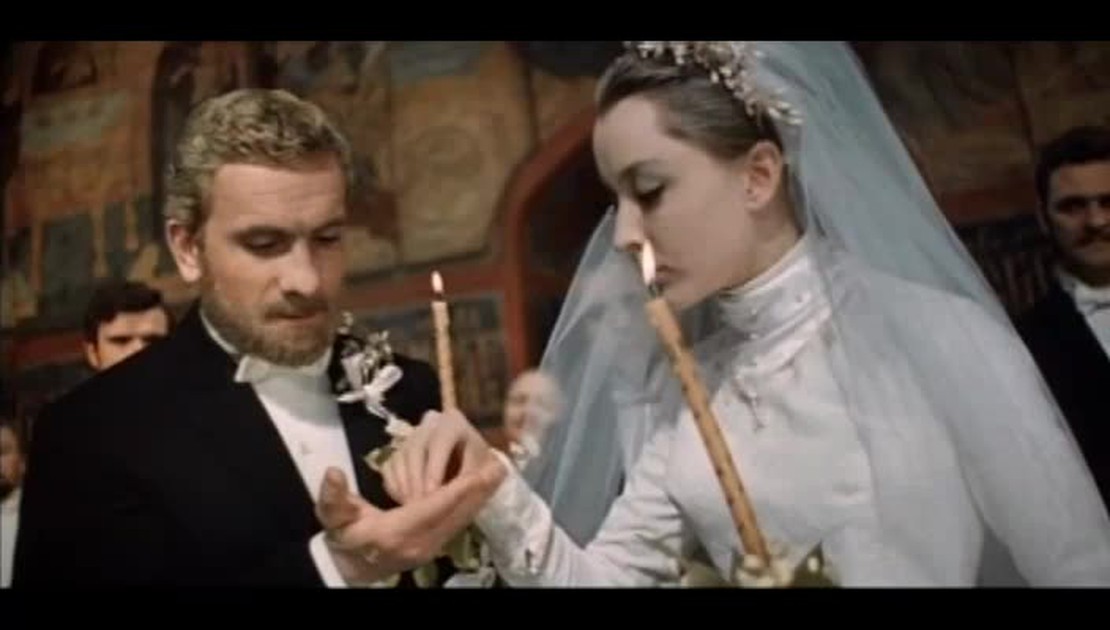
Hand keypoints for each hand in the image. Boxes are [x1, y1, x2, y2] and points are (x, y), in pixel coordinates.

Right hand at [315, 461, 505, 585]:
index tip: (476, 472)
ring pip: (460, 521)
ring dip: (479, 499)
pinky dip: (471, 509)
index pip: (432, 507)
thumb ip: (333, 496)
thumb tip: (333, 473)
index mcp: (395, 532)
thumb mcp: (332, 517)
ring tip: (497, 476)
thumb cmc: (344, 537)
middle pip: (454, 514)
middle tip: (499, 468)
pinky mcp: (433, 550)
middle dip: (478, 492)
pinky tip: (482, 494)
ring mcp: (428, 549)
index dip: (456, 490)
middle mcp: (418, 543)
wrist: (348, 568)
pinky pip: (457, 527)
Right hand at [382, 408, 499, 504]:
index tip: (432, 494)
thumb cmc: (478, 464)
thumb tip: (496, 474)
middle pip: (415, 449)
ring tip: (414, 508)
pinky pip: (389, 467)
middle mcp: (429, 424)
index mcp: (452, 423)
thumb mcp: (486, 468)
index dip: (435, 468)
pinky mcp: (398, 451)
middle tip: (420, 506)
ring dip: (405, 485)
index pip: (439, 442)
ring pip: (399, 458)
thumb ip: (484, 474)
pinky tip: (405, 503)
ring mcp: (411, 437)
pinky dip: (395, 486)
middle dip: (417, 480)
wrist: (467, 464)